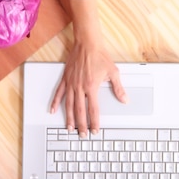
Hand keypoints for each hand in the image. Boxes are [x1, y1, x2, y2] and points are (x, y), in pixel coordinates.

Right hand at [50, 0, 126, 134]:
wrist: (87, 43)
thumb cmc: (99, 56)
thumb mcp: (113, 72)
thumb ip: (118, 88)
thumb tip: (124, 99)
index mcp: (92, 87)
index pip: (93, 109)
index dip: (94, 122)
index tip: (94, 131)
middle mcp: (80, 87)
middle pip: (80, 111)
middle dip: (81, 124)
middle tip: (82, 134)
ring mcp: (71, 84)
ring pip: (69, 105)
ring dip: (69, 118)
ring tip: (69, 128)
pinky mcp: (65, 79)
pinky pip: (59, 93)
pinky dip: (56, 103)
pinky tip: (53, 111)